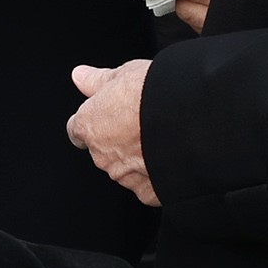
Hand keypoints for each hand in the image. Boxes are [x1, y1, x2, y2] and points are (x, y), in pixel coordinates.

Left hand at [66, 59, 157, 205]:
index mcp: (90, 126)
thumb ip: (96, 81)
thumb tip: (79, 76)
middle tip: (141, 123)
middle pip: (102, 150)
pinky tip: (169, 158)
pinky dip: (155, 175)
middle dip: (117, 140)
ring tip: (160, 138)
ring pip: (124, 170)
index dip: (92, 122)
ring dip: (136, 158)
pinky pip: (147, 185)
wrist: (190, 120)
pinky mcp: (147, 192)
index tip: (106, 116)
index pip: (77, 130)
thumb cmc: (155, 94)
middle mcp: (102, 155)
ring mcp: (124, 176)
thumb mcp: (123, 75)